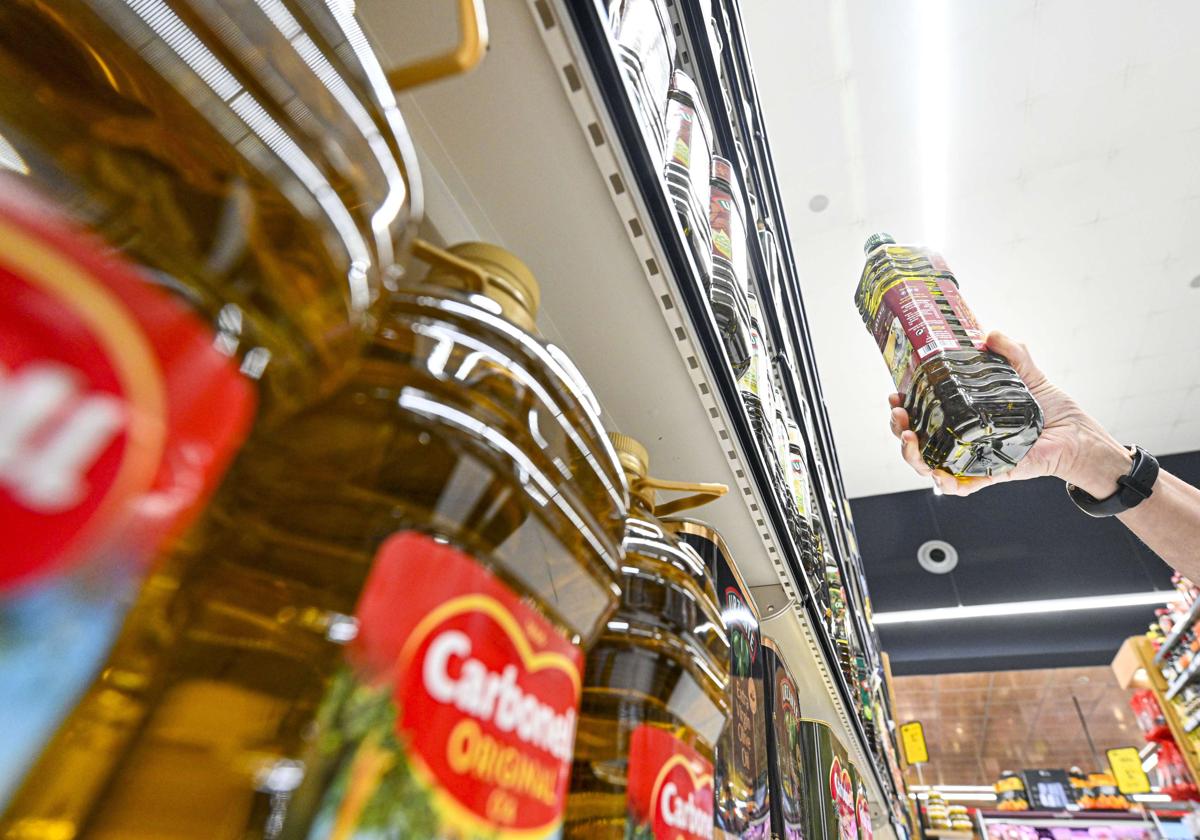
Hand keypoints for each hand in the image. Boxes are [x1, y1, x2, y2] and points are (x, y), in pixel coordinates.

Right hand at [888, 331, 1131, 496]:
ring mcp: (971, 459)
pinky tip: (936, 474)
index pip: (923, 413)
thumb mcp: (1027, 372)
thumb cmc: (1053, 410)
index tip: (895, 393)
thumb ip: (1010, 352)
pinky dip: (944, 484)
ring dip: (910, 453)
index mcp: (963, 416)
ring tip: (908, 437)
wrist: (1079, 437)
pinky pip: (959, 487)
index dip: (903, 405)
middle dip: (897, 428)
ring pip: (927, 465)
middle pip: (916, 440)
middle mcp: (961, 439)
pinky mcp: (988, 475)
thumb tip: (989, 333)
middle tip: (898, 414)